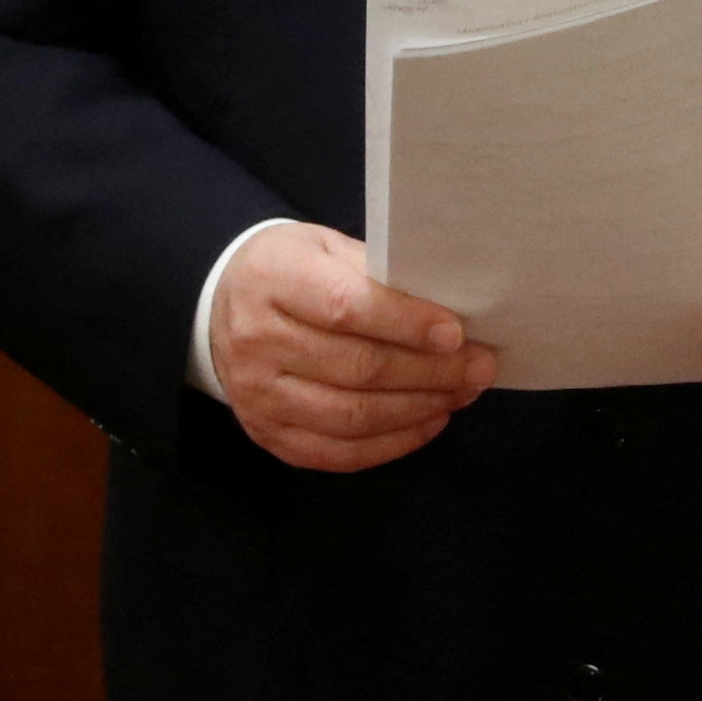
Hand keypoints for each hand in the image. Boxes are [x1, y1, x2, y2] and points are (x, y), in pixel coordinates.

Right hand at [206, 221, 494, 473]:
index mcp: (273, 280)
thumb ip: (376, 273)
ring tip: (461, 394)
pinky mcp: (267, 433)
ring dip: (418, 409)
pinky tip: (428, 422)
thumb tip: (447, 307)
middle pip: (356, 367)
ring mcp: (258, 395)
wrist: (222, 304)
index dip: (406, 323)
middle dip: (429, 372)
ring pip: (350, 416)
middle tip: (479, 368)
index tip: (456, 333)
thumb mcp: (325, 247)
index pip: (345, 307)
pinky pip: (336, 452)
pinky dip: (390, 443)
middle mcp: (258, 341)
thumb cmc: (291, 270)